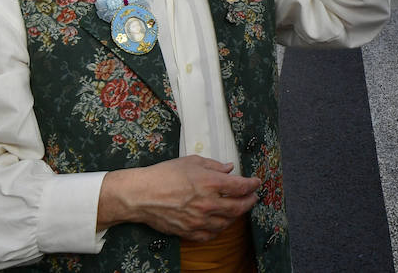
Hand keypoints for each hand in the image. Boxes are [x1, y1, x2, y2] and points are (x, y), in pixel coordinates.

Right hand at [97, 155, 261, 240]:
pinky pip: (210, 234)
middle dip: (249, 201)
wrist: (141, 195)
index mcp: (211, 182)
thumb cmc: (163, 175)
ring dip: (235, 216)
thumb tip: (229, 168)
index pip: (241, 186)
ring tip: (237, 209)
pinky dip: (219, 229)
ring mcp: (199, 220)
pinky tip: (220, 223)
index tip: (256, 183)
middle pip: (239, 207)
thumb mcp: (191, 162)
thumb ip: (213, 165)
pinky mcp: (189, 231)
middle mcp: (208, 203)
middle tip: (252, 197)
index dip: (252, 185)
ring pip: (226, 222)